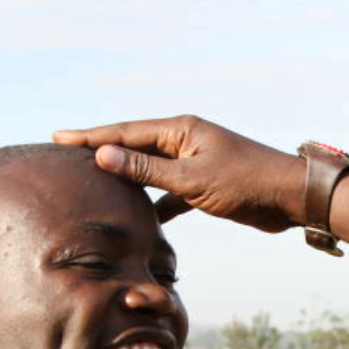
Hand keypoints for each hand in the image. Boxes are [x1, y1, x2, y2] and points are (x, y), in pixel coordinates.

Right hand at [53, 116, 306, 231]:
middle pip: (133, 147)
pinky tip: (136, 217)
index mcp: (180, 131)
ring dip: (125, 179)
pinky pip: (169, 192)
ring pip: (150, 171)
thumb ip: (147, 170)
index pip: (124, 133)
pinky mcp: (204, 185)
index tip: (58, 137)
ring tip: (92, 185)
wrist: (290, 198)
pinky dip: (153, 203)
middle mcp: (184, 141)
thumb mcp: (192, 179)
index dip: (90, 137)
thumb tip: (103, 156)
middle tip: (65, 155)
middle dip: (101, 152)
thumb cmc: (246, 183)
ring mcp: (194, 162)